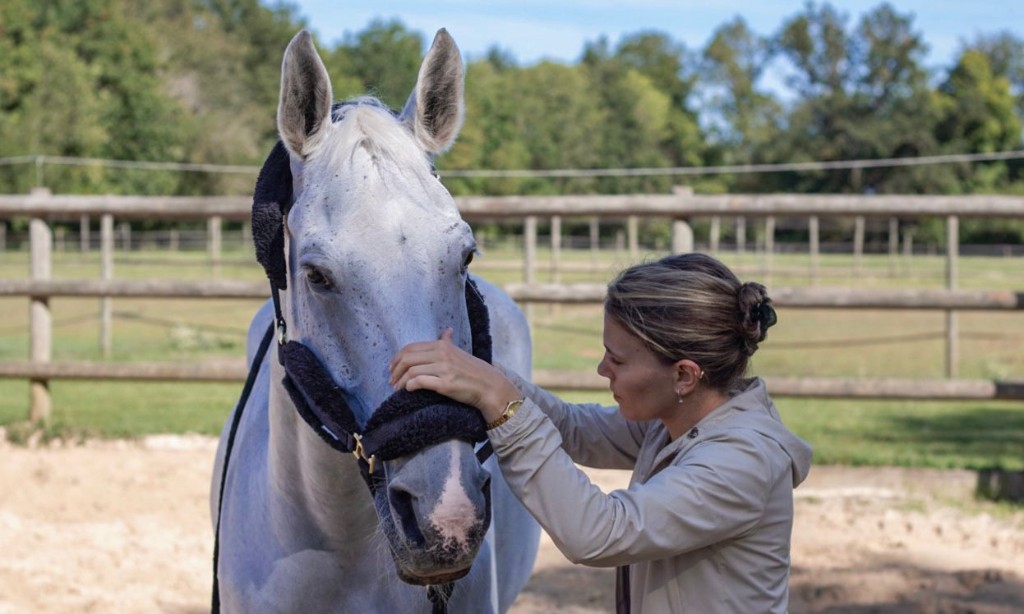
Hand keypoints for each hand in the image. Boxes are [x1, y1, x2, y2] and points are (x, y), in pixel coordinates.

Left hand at [389, 329, 520, 422]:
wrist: (489, 386)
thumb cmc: (473, 371)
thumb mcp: (459, 352)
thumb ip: (448, 342)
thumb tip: (446, 331)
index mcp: (442, 346)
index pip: (411, 348)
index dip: (397, 358)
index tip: (392, 368)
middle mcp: (442, 354)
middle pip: (408, 358)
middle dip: (395, 370)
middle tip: (391, 380)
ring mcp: (443, 369)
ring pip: (411, 371)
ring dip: (400, 381)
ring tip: (396, 388)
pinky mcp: (445, 384)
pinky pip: (420, 382)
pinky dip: (410, 386)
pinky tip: (407, 390)